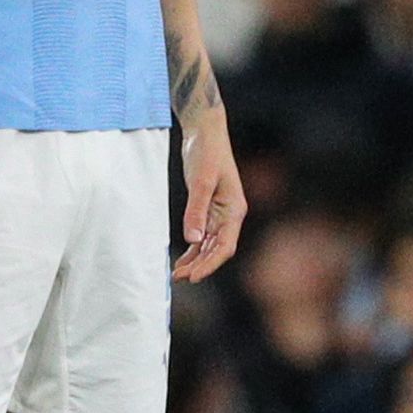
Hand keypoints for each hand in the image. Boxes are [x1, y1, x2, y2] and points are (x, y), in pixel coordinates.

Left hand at [174, 112, 246, 281]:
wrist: (205, 133)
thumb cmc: (206, 153)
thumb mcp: (200, 181)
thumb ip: (196, 210)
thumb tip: (193, 240)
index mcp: (234, 210)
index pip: (226, 246)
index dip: (211, 264)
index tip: (194, 277)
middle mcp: (230, 215)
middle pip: (218, 249)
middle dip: (201, 266)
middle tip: (181, 279)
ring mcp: (220, 213)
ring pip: (210, 245)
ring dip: (196, 260)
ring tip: (178, 275)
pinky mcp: (209, 208)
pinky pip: (204, 235)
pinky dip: (194, 249)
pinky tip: (182, 260)